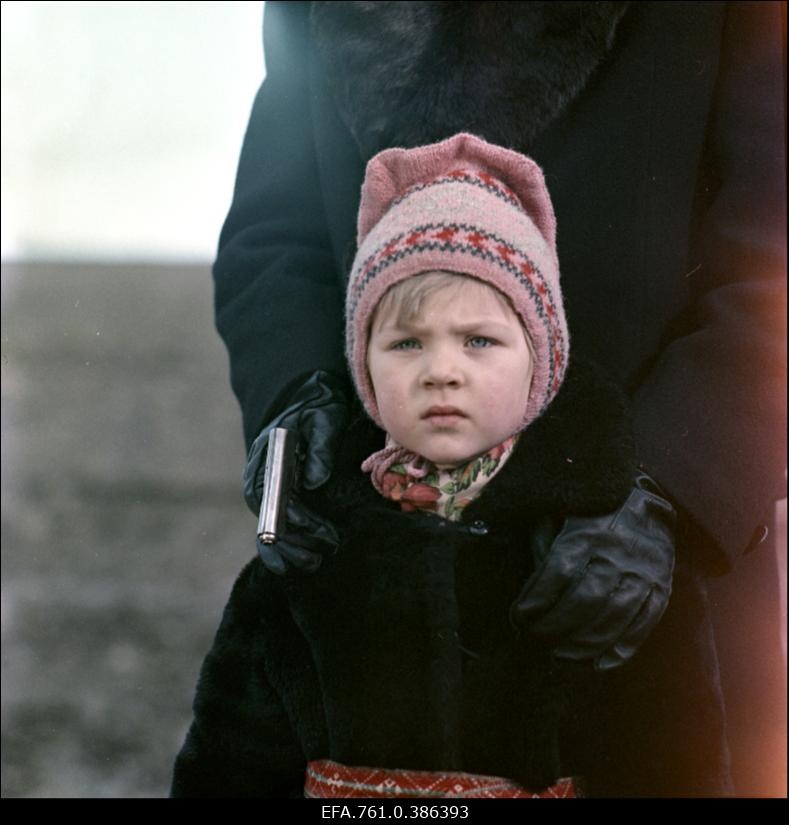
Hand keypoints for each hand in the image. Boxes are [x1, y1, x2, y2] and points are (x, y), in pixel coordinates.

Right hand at [243, 371, 347, 574]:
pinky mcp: (277, 498)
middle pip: (269, 517)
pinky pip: (273, 528)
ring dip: (289, 549)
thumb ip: (319, 446)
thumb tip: (315, 482)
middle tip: (324, 550)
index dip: (294, 516)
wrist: (312, 400)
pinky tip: (293, 566)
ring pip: (269, 528)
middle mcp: (260, 476)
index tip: (316, 529)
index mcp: (267, 456)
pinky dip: (282, 549)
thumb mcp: (323, 418)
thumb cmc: (318, 407)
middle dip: (294, 540)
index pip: (274, 493)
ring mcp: (267, 489)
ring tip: (314, 562)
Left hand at [510, 472, 675, 670]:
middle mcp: (616, 553)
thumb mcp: (556, 514)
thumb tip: (531, 591)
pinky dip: (622, 648)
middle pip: (584, 600)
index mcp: (586, 533)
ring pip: (613, 616)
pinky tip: (600, 663)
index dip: (536, 600)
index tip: (519, 618)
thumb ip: (544, 546)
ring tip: (560, 655)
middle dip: (555, 627)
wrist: (642, 499)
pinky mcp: (661, 586)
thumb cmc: (587, 511)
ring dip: (584, 643)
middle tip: (535, 641)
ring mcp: (642, 572)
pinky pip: (644, 622)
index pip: (557, 572)